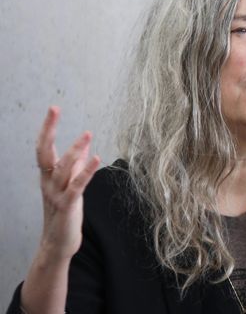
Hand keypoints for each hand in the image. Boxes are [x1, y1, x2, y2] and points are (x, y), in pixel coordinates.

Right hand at [35, 106, 100, 260]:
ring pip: (62, 167)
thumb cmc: (65, 214)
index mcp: (46, 177)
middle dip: (48, 129)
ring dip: (74, 149)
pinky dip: (86, 171)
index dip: (46, 128)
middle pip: (44, 152)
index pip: (43, 148)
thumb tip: (83, 148)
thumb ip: (74, 168)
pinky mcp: (67, 206)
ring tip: (87, 133)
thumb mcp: (69, 187)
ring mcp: (55, 194)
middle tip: (53, 109)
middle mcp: (47, 183)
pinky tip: (96, 158)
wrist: (58, 244)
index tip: (53, 109)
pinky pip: (77, 185)